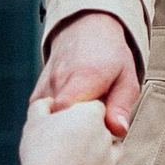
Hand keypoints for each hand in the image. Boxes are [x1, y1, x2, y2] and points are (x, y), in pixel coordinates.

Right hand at [17, 97, 121, 164]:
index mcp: (90, 114)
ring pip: (115, 147)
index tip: (68, 120)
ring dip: (103, 149)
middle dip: (91, 131)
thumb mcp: (34, 121)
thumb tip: (48, 102)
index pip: (95, 105)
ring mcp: (111, 157)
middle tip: (70, 140)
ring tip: (82, 156)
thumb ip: (42, 106)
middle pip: (104, 126)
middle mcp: (106, 133)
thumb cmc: (42, 150)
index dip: (82, 112)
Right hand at [32, 11, 142, 135]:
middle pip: (60, 122)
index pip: (70, 111)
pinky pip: (41, 117)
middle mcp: (60, 80)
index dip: (81, 130)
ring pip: (49, 122)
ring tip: (82, 128)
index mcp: (85, 77)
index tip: (95, 135)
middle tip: (93, 135)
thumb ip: (121, 106)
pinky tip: (69, 124)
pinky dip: (54, 124)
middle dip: (75, 135)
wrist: (86, 29)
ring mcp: (46, 86)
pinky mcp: (38, 94)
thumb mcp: (126, 79)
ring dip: (64, 129)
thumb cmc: (110, 56)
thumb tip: (118, 130)